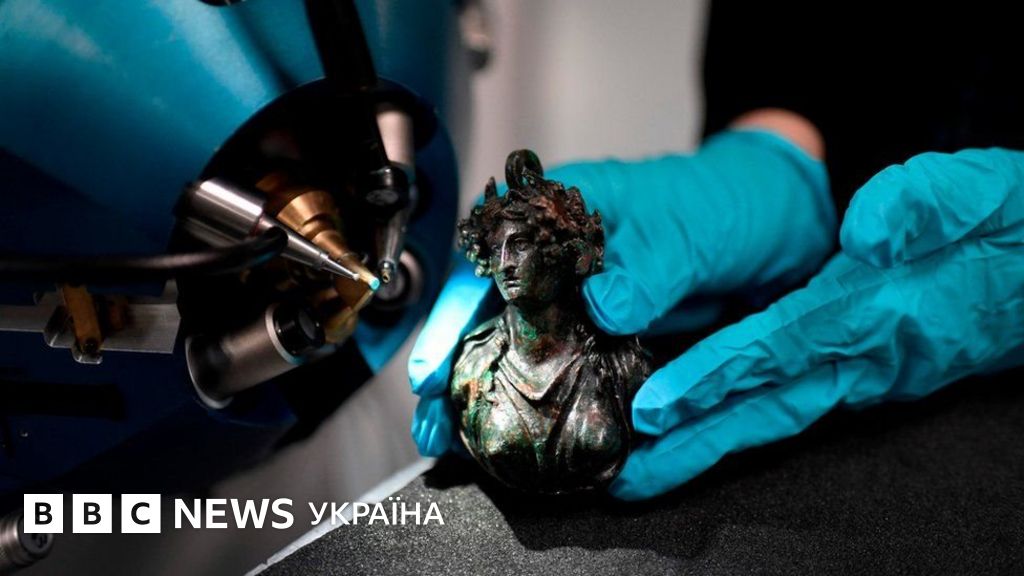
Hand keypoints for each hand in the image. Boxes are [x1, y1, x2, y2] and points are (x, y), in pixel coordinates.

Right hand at [410, 128, 834, 456]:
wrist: (789, 222)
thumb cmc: (731, 198)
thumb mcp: (688, 227)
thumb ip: (648, 266)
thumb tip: (605, 304)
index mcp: (563, 214)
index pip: (489, 265)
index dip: (454, 318)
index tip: (432, 370)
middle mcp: (566, 263)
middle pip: (495, 319)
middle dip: (459, 374)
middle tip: (436, 430)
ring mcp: (592, 306)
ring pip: (531, 355)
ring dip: (500, 400)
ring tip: (466, 450)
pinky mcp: (622, 340)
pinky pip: (580, 377)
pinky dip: (558, 409)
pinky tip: (538, 442)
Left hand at [611, 147, 1023, 499]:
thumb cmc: (1007, 225)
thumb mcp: (971, 193)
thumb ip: (917, 206)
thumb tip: (865, 227)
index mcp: (877, 314)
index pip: (778, 349)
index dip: (714, 376)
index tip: (658, 404)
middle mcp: (866, 359)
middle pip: (766, 409)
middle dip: (696, 442)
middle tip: (634, 470)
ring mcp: (866, 374)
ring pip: (776, 415)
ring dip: (711, 443)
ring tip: (654, 466)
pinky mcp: (867, 374)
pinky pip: (794, 403)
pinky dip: (743, 420)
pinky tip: (707, 425)